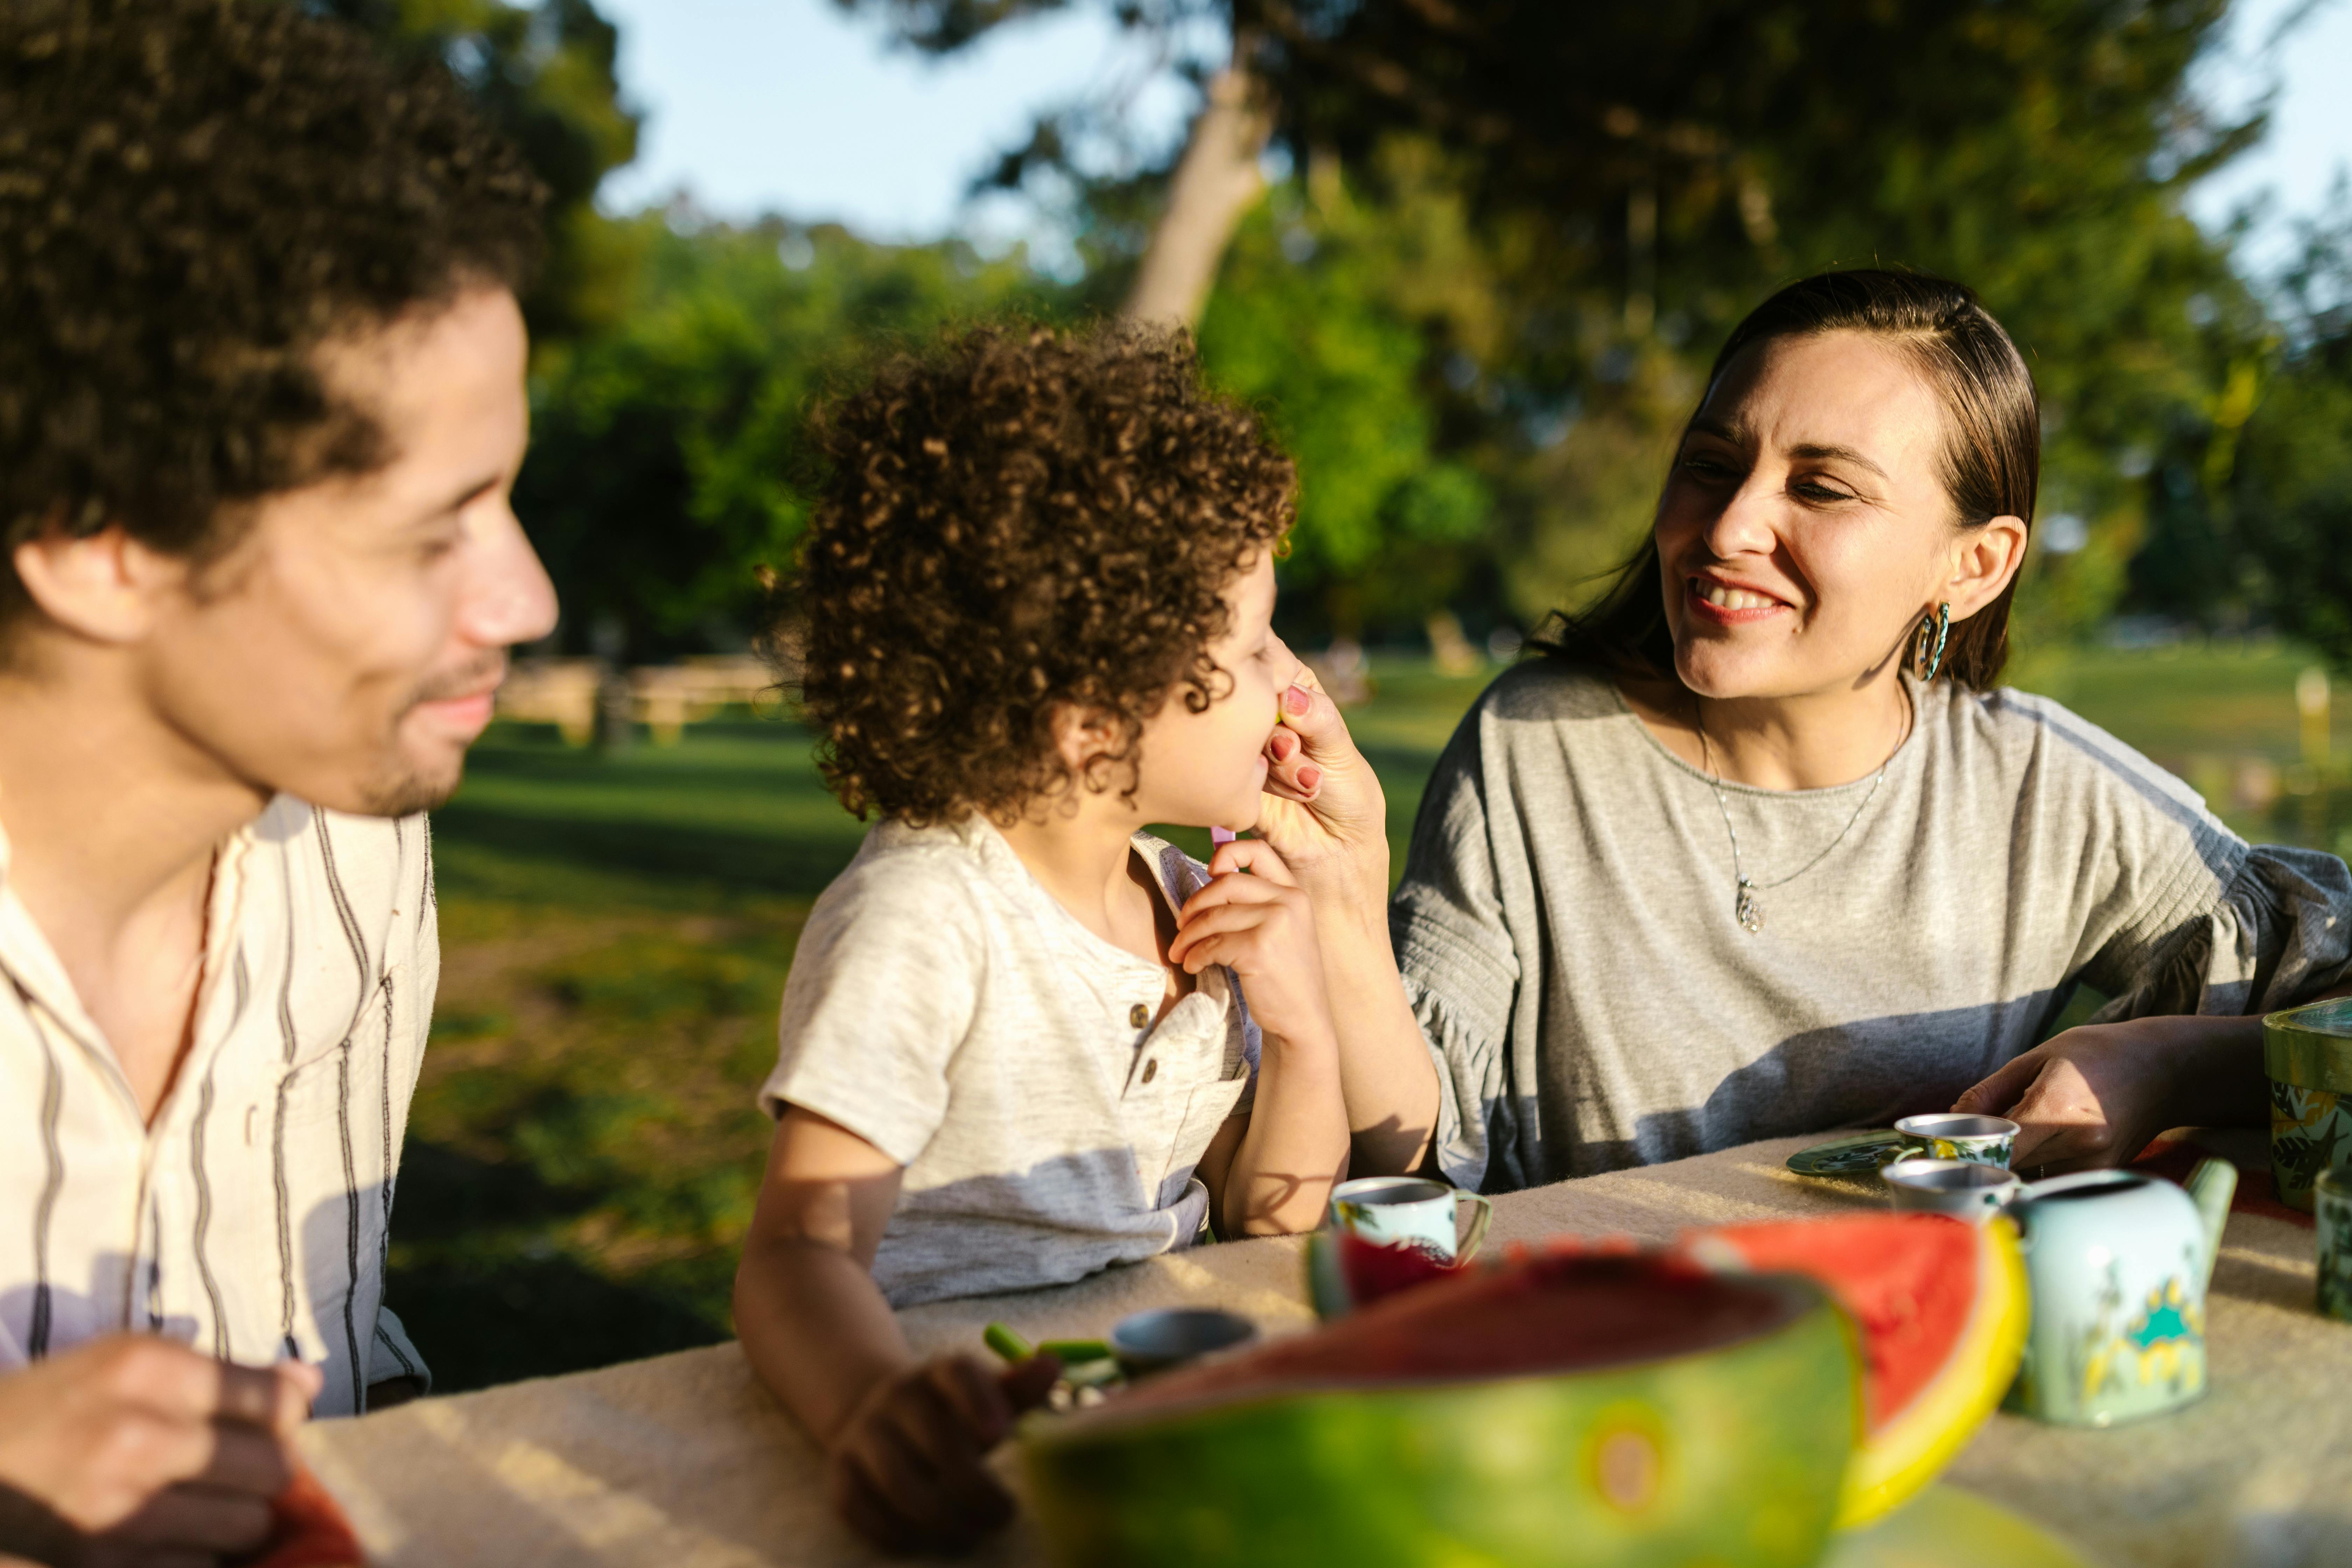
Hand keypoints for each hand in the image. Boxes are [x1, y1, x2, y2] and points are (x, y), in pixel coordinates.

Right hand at [0, 1335, 318, 1566]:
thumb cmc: (53, 1405)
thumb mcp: (125, 1360)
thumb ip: (224, 1371)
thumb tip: (309, 1383)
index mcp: (143, 1370)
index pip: (274, 1400)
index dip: (283, 1414)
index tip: (268, 1421)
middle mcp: (136, 1438)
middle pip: (274, 1466)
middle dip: (267, 1467)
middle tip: (237, 1466)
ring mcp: (120, 1510)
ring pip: (248, 1525)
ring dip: (237, 1516)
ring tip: (202, 1501)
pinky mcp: (105, 1566)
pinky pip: (201, 1566)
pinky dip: (196, 1554)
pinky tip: (170, 1534)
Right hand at [827, 1353, 1059, 1555]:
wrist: (878, 1416)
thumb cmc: (952, 1415)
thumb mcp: (986, 1398)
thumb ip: (1017, 1391)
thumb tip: (1052, 1365)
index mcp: (939, 1373)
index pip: (958, 1373)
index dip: (979, 1401)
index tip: (1000, 1435)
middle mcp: (897, 1396)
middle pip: (935, 1441)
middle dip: (974, 1488)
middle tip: (1002, 1515)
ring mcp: (864, 1433)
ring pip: (899, 1483)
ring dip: (940, 1519)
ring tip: (970, 1533)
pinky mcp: (840, 1472)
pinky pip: (862, 1509)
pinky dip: (896, 1533)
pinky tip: (926, 1540)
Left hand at [1169, 839, 1335, 1051]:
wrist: (1304, 1019)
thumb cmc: (1286, 977)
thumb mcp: (1285, 929)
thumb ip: (1259, 903)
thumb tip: (1210, 881)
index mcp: (1295, 892)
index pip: (1258, 851)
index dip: (1227, 853)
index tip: (1209, 872)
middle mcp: (1288, 901)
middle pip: (1226, 883)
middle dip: (1196, 903)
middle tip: (1181, 925)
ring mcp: (1275, 923)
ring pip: (1214, 916)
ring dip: (1189, 935)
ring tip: (1180, 951)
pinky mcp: (1258, 949)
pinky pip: (1212, 944)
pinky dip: (1195, 955)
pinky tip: (1191, 964)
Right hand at [1252, 641, 1387, 908]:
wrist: (1337, 854)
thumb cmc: (1349, 796)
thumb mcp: (1343, 754)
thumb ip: (1319, 721)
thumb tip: (1291, 696)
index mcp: (1295, 692)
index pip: (1269, 659)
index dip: (1271, 673)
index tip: (1286, 701)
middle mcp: (1264, 715)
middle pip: (1248, 697)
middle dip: (1279, 730)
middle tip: (1298, 752)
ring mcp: (1243, 747)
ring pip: (1240, 736)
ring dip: (1279, 763)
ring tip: (1309, 784)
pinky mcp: (1228, 777)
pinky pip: (1231, 770)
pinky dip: (1264, 783)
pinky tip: (1293, 795)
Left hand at [1954, 1016, 2248, 1173]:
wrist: (2165, 1070)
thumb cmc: (2098, 1055)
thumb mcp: (2037, 1057)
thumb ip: (1990, 1092)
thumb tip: (1952, 1118)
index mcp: (2057, 1108)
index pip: (1995, 1147)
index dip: (1967, 1150)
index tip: (1949, 1146)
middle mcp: (2080, 1143)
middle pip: (2010, 1166)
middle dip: (1985, 1158)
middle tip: (1972, 1144)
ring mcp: (2096, 1164)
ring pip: (2031, 1177)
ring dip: (2014, 1165)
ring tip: (2018, 1137)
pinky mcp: (2105, 1174)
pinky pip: (2055, 1180)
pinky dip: (2040, 1168)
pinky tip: (2046, 1145)